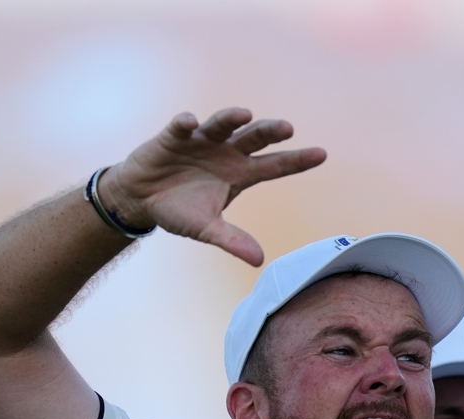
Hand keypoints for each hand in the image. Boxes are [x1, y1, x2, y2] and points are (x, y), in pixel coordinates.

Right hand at [98, 109, 326, 265]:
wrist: (141, 198)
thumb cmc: (179, 210)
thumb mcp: (206, 229)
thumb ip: (231, 241)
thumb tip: (259, 260)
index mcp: (239, 174)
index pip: (274, 166)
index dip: (297, 160)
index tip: (322, 154)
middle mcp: (226, 153)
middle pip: (254, 138)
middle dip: (270, 132)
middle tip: (287, 128)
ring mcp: (201, 141)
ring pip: (222, 125)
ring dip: (231, 118)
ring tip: (243, 114)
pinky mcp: (174, 136)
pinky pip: (182, 126)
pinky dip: (186, 123)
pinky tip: (191, 123)